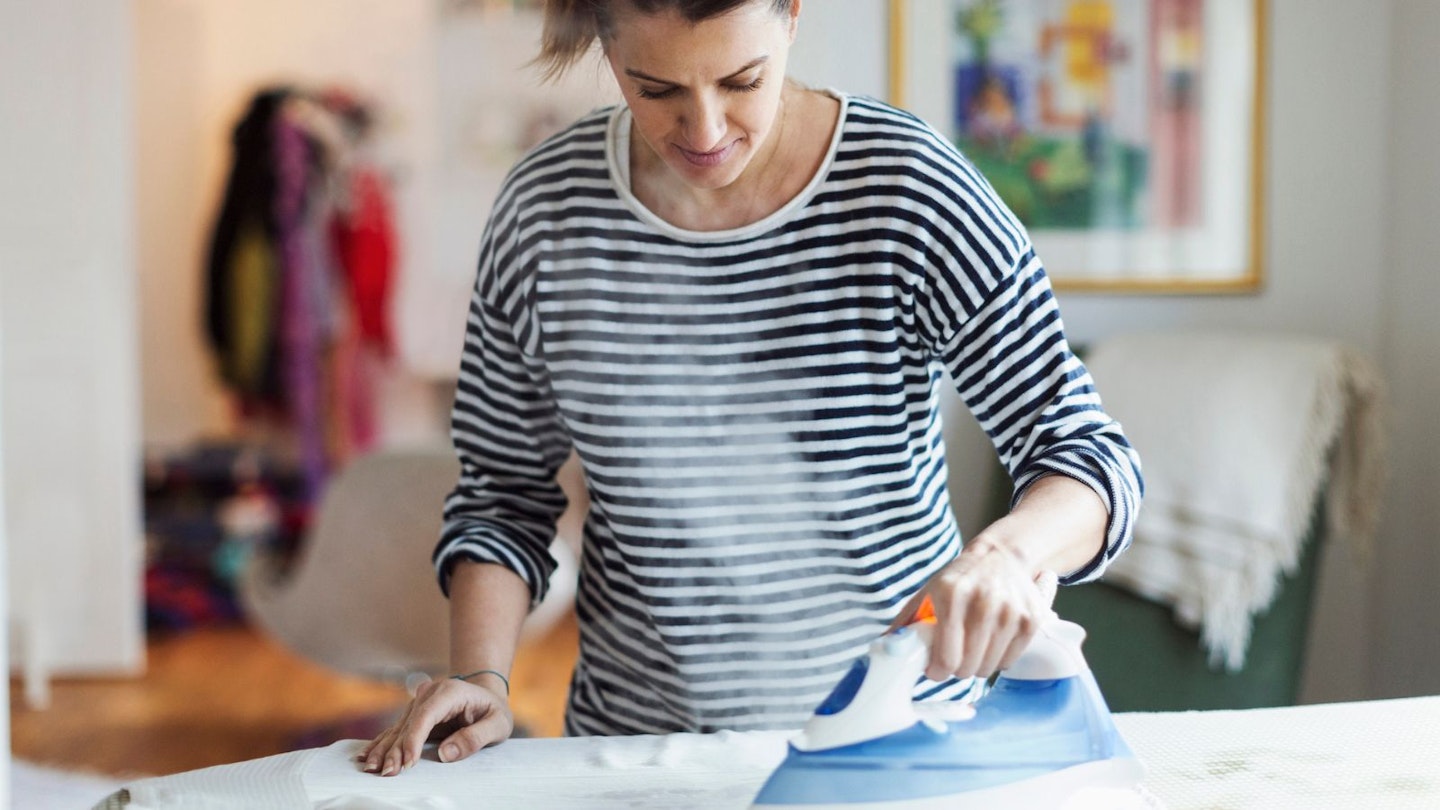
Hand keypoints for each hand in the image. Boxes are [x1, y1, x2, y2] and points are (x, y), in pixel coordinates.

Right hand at [358, 676, 513, 775]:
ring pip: (397, 729)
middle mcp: (429, 694)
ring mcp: (418, 702)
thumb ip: (475, 738)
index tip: (409, 762)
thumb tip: (445, 754)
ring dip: (384, 749)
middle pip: (408, 724)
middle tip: (387, 773)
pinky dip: (381, 744)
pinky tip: (365, 756)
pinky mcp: (413, 714)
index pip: (426, 716)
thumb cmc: (493, 711)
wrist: (486, 695)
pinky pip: (395, 730)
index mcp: (450, 692)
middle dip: (395, 750)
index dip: (414, 739)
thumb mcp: (497, 724)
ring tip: (371, 768)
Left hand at [890, 544, 1058, 681]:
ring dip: (976, 666)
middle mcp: (984, 602)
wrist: (1002, 557)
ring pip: (988, 668)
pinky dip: (997, 659)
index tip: (934, 671)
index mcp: (952, 595)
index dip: (937, 671)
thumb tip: (884, 646)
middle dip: (956, 669)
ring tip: (971, 648)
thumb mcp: (929, 592)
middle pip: (967, 667)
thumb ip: (907, 621)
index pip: (947, 657)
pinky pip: (1009, 661)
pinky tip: (990, 643)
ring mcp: (1010, 612)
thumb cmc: (960, 579)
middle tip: (953, 659)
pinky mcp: (1031, 619)